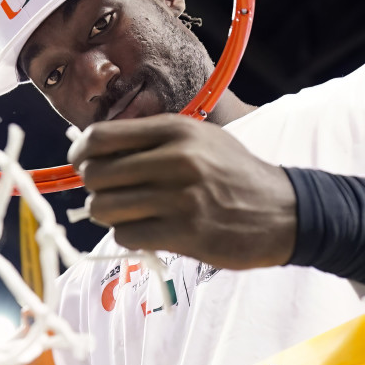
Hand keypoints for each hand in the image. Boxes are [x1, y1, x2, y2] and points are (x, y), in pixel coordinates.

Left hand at [69, 113, 296, 268]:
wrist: (284, 212)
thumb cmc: (234, 174)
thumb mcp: (199, 139)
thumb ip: (151, 140)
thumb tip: (93, 148)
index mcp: (176, 130)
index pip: (101, 137)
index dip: (80, 154)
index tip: (81, 164)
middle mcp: (177, 159)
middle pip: (96, 174)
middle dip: (94, 188)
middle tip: (109, 194)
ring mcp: (181, 198)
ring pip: (105, 207)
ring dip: (108, 215)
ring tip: (127, 214)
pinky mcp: (185, 233)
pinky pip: (126, 235)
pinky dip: (129, 235)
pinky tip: (147, 230)